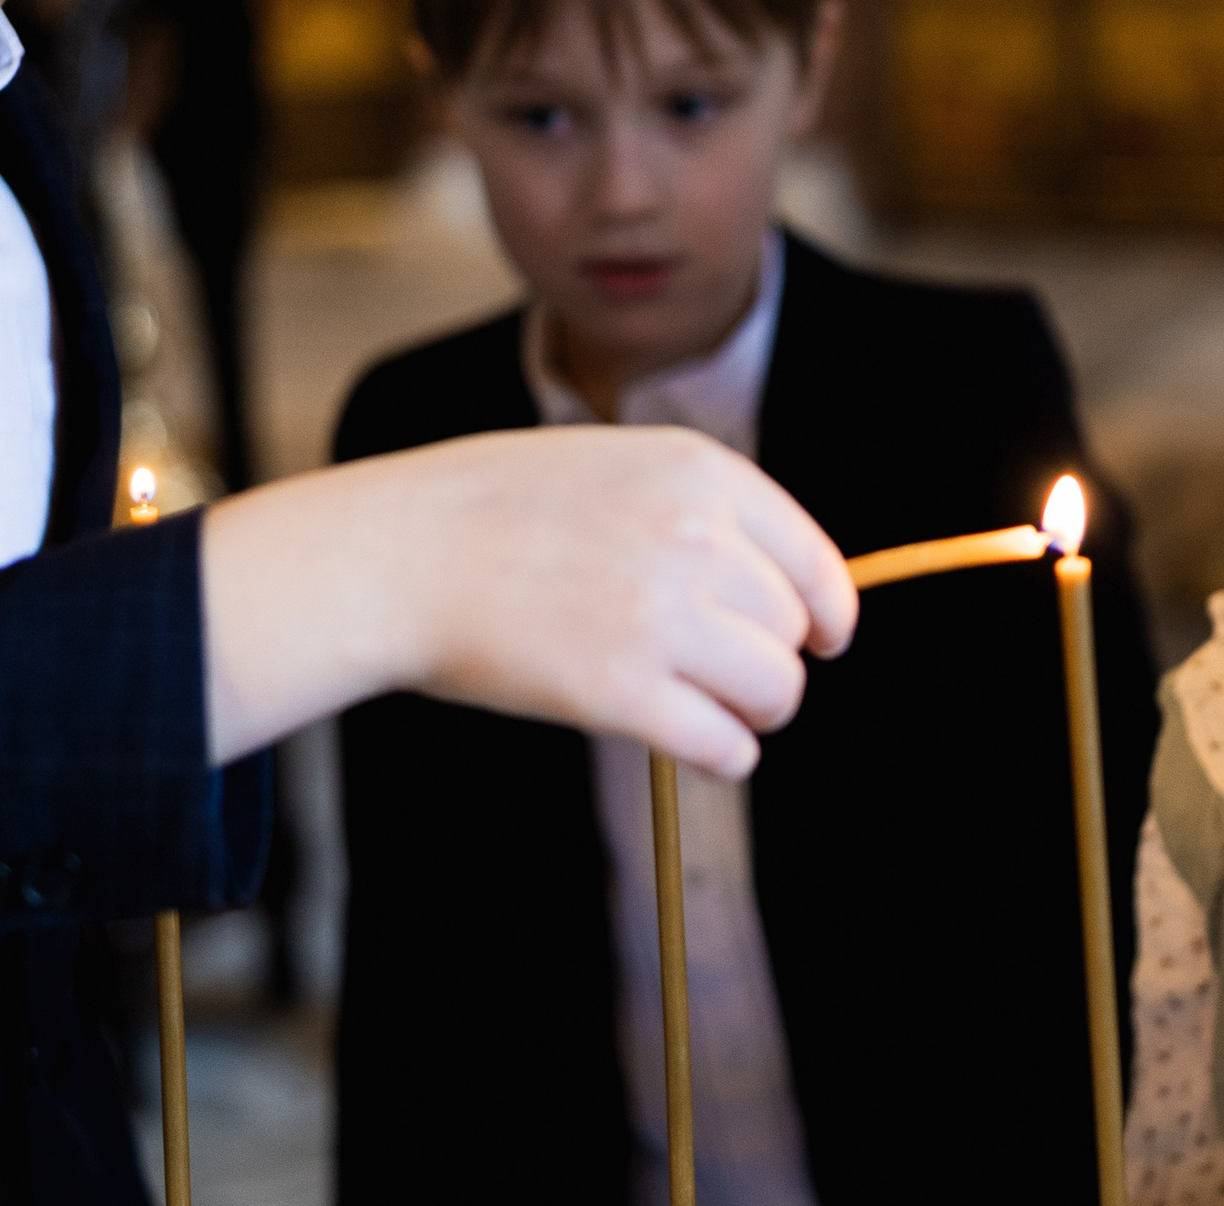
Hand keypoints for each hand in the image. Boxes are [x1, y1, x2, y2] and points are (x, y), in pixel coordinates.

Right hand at [199, 426, 855, 777]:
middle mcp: (695, 536)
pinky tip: (696, 749)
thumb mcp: (613, 467)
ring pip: (774, 689)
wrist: (396, 552)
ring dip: (751, 712)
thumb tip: (779, 589)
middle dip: (769, 660)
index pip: (813, 560)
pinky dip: (723, 757)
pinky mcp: (622, 690)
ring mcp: (661, 613)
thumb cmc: (492, 512)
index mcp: (698, 472)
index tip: (822, 641)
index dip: (826, 612)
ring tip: (709, 712)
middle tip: (726, 680)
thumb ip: (696, 512)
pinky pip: (724, 746)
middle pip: (794, 629)